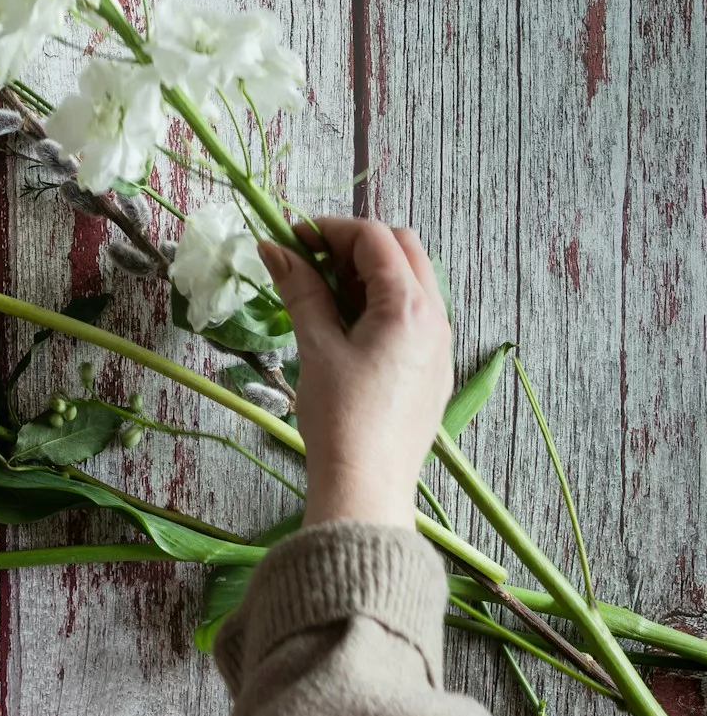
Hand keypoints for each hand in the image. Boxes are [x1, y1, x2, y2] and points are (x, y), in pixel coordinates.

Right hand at [258, 218, 451, 528]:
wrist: (366, 486)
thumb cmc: (340, 416)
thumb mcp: (315, 347)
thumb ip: (300, 291)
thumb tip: (274, 249)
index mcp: (409, 306)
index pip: (375, 238)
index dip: (330, 229)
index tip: (291, 239)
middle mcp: (436, 317)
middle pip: (402, 250)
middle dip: (355, 246)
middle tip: (310, 263)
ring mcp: (440, 344)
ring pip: (412, 282)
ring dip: (369, 274)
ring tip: (324, 296)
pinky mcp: (434, 369)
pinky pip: (415, 315)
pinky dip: (382, 304)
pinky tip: (348, 329)